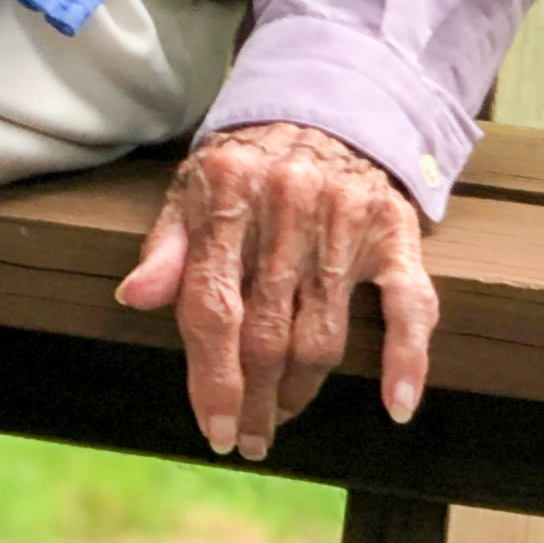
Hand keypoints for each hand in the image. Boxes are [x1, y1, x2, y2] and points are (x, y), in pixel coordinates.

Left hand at [113, 121, 437, 462]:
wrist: (328, 104)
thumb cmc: (248, 164)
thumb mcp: (191, 188)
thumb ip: (167, 247)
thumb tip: (133, 298)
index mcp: (226, 193)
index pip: (212, 306)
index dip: (210, 379)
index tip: (212, 430)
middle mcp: (287, 205)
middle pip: (265, 333)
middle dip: (253, 399)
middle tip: (248, 438)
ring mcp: (346, 219)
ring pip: (322, 334)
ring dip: (301, 389)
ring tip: (283, 413)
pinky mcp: (395, 230)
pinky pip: (410, 307)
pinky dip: (407, 361)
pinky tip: (394, 407)